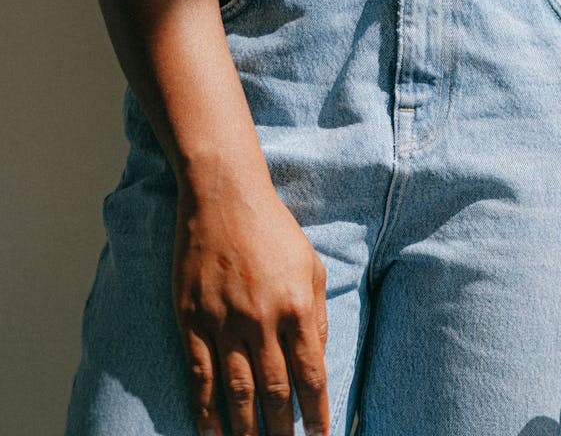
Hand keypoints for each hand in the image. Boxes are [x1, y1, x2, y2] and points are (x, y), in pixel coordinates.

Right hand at [172, 175, 329, 435]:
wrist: (224, 197)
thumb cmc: (274, 231)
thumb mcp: (312, 268)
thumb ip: (317, 316)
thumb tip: (316, 359)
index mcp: (298, 307)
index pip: (310, 374)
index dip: (317, 411)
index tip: (321, 435)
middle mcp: (262, 320)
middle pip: (274, 390)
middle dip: (282, 428)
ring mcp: (224, 321)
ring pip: (236, 390)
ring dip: (245, 428)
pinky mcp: (192, 319)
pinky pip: (200, 374)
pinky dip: (205, 408)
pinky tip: (211, 430)